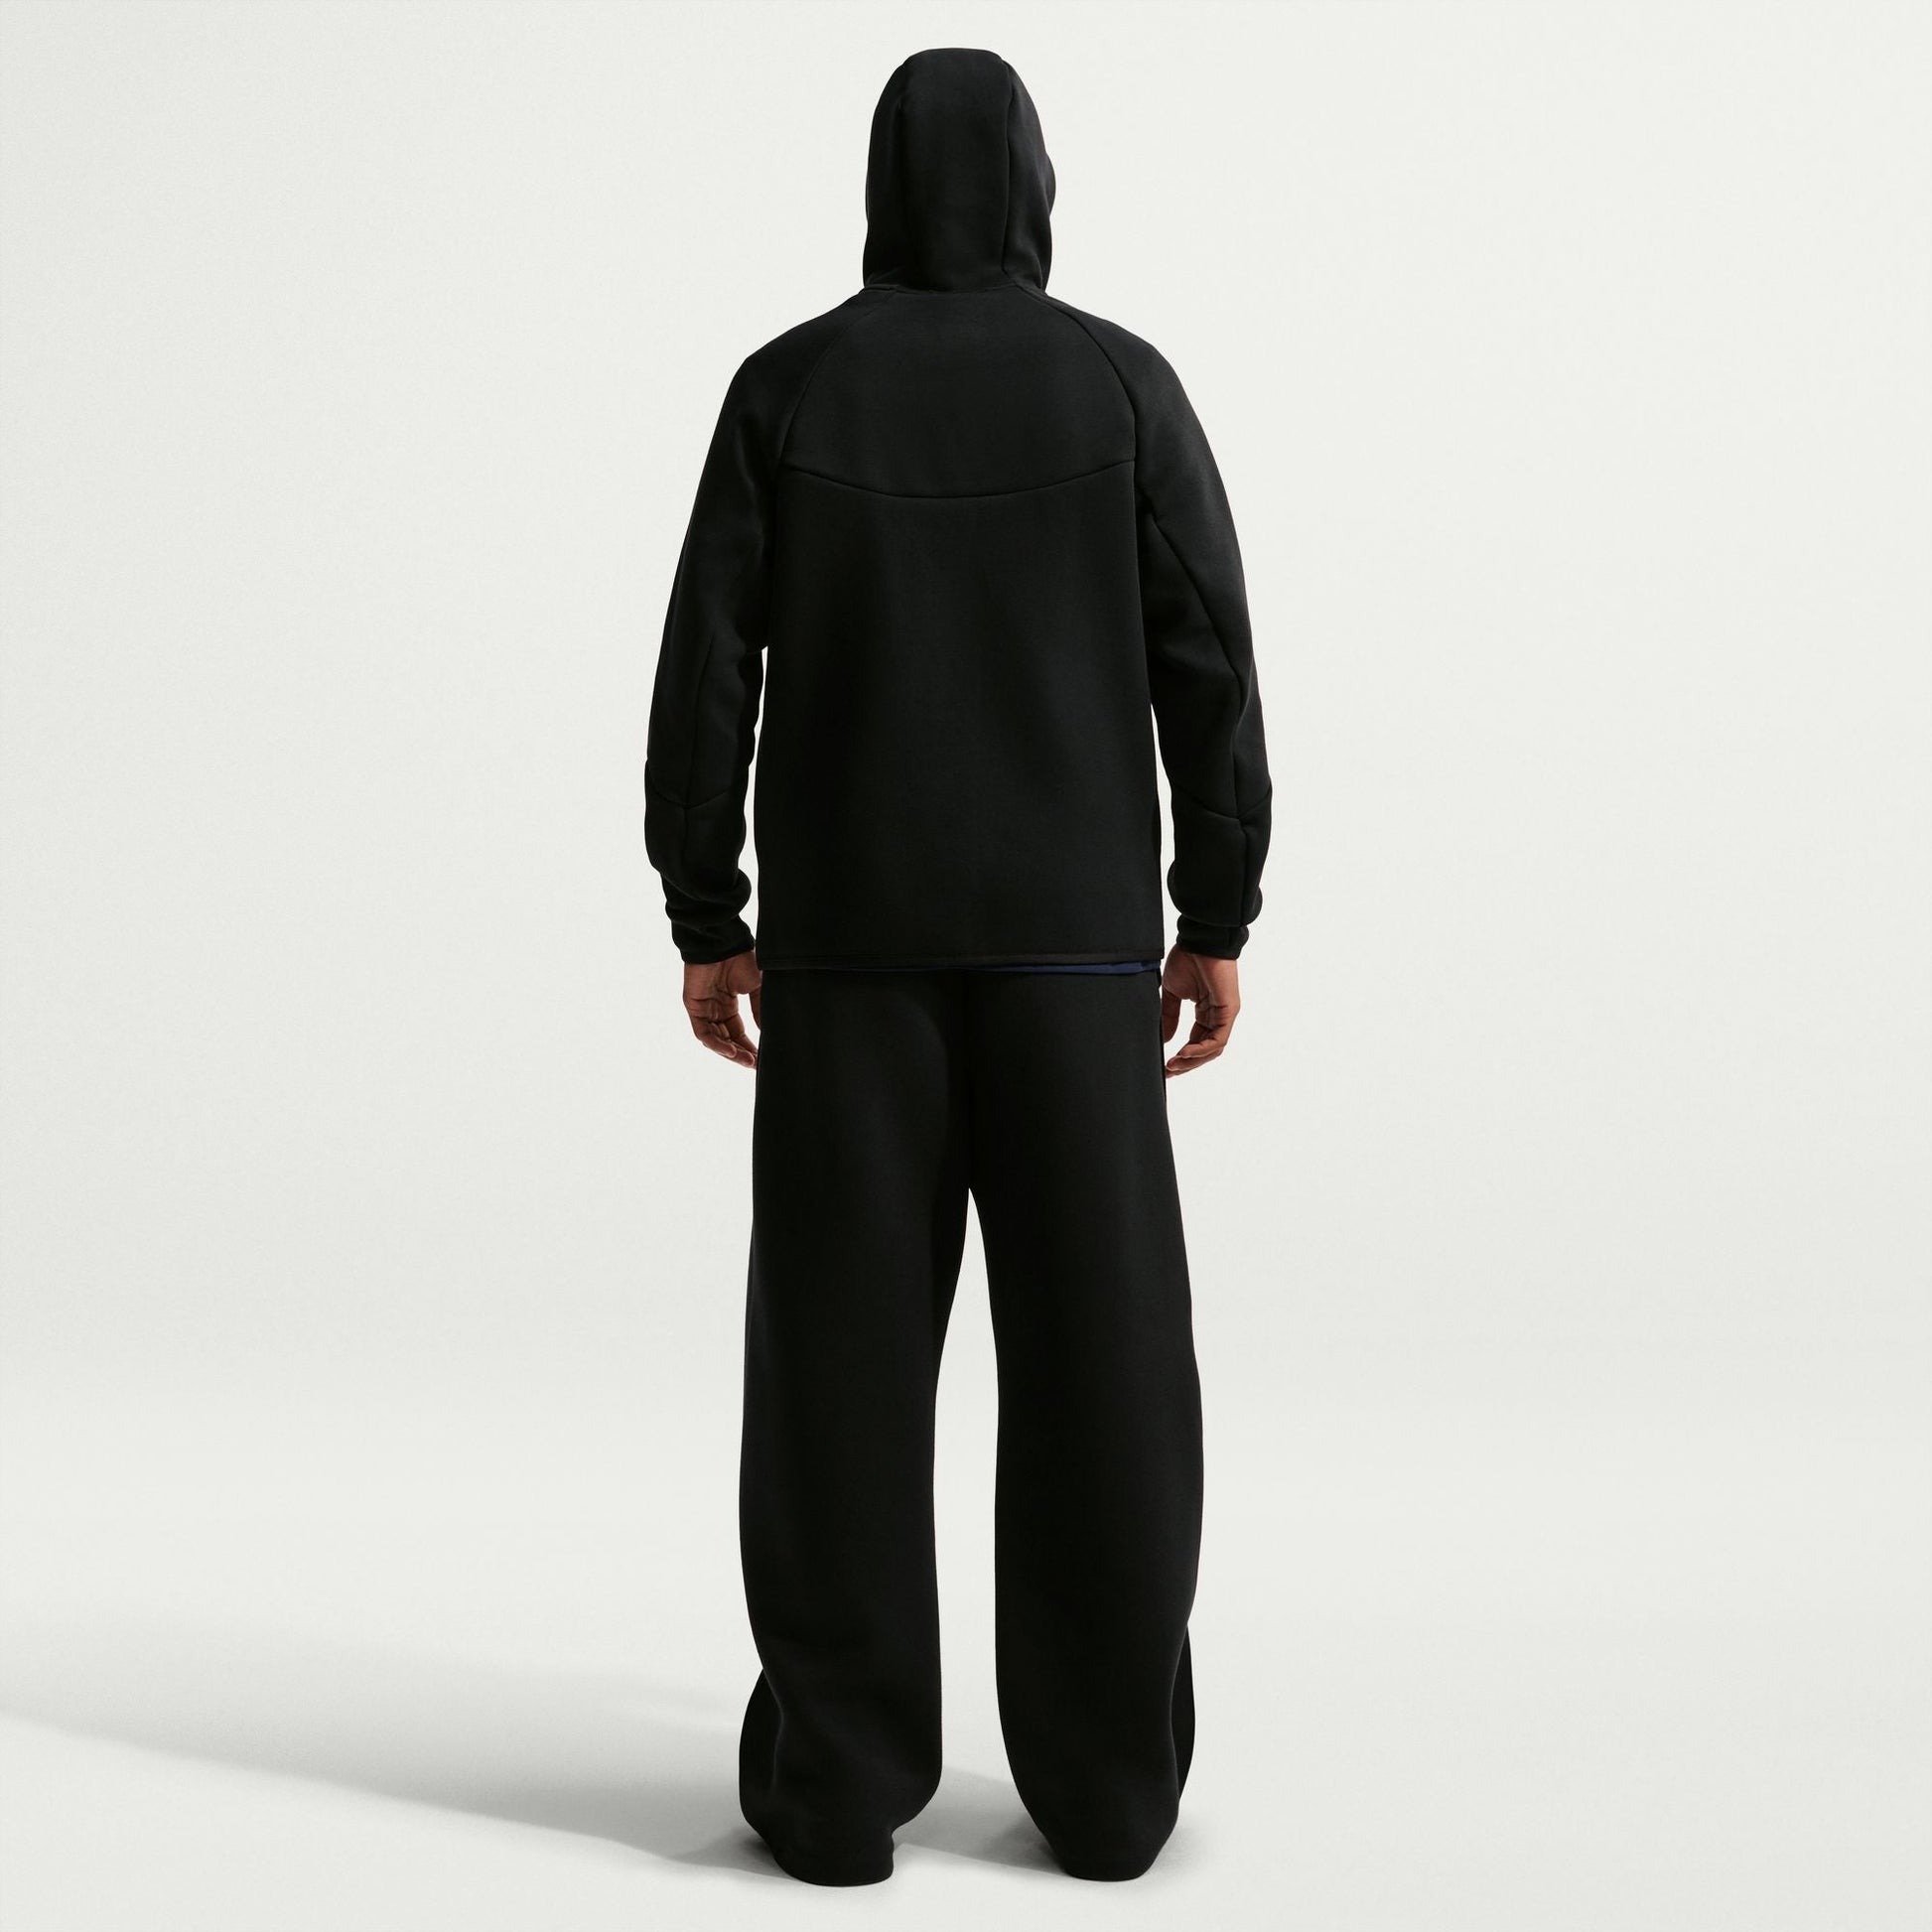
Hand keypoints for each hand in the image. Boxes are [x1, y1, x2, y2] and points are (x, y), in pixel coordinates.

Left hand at [682, 949, 762, 1068]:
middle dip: (741, 1054)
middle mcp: (715, 1008)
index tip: (761, 1059)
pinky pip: (703, 1032)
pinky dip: (717, 1044)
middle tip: (755, 1065)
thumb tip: (767, 1031)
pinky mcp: (694, 1006)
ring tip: (747, 1061)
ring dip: (730, 1052)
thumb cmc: (742, 958)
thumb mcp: (758, 987)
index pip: (738, 1032)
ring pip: (715, 1039)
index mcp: (729, 1003)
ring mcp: (704, 1008)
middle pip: (727, 1039)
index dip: (749, 1047)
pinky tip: (731, 1051)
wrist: (725, 942)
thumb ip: (760, 1010)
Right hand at [1160, 945, 1239, 1077]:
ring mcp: (1225, 1015)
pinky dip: (1200, 1049)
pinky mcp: (1228, 1012)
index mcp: (1205, 1011)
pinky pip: (1217, 1039)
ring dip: (1192, 1061)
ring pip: (1212, 1049)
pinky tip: (1183, 1053)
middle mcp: (1217, 1016)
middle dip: (1186, 1064)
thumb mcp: (1173, 993)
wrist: (1199, 940)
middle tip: (1168, 1072)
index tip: (1165, 1066)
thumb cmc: (1188, 959)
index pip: (1196, 1041)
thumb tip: (1163, 1038)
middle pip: (1205, 1050)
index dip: (1182, 1056)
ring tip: (1173, 1065)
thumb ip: (1169, 1016)